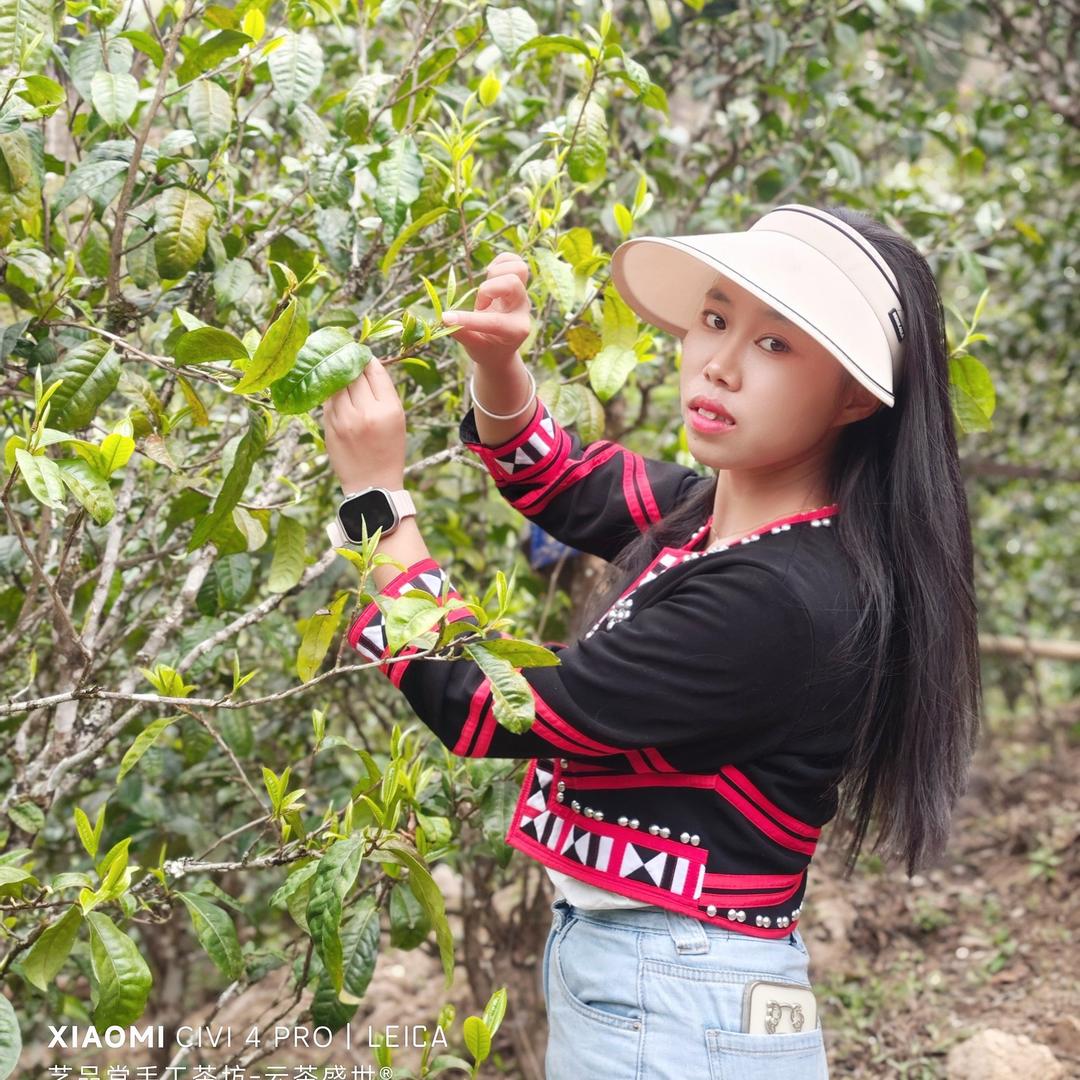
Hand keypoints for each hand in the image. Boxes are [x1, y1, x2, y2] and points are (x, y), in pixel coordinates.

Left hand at [321, 354, 404, 493]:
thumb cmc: (388, 450)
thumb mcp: (397, 419)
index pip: (374, 371)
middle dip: (350, 362)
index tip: (363, 355)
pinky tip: (334, 392)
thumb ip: (383, 392)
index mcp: (388, 409)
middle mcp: (365, 412)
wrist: (372, 484)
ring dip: (337, 374)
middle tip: (347, 355)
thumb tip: (366, 363)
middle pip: (353, 372)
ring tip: (338, 369)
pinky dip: (330, 392)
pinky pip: (327, 399)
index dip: (367, 359)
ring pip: (336, 383)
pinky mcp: (329, 426)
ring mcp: (344, 419)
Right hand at [441, 251, 532, 368]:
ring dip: (495, 275)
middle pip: (512, 283)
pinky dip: (500, 263)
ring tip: (486, 290)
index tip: (445, 318)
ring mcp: (522, 295)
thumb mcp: (473, 347)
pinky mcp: (519, 283)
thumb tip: (444, 318)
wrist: (502, 347)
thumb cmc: (486, 348)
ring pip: (518, 268)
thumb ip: (460, 333)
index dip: (467, 319)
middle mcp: (522, 310)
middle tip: (480, 306)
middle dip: (487, 290)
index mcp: (515, 331)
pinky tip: (490, 277)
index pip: (494, 321)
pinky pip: (514, 261)